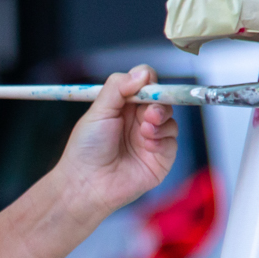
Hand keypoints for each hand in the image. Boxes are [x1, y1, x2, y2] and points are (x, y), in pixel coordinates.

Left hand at [51, 65, 177, 220]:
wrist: (86, 184)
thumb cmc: (86, 149)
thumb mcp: (98, 111)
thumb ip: (118, 87)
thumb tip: (142, 73)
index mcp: (123, 106)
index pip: (145, 83)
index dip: (148, 80)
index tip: (145, 82)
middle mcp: (138, 120)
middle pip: (161, 99)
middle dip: (158, 102)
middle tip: (149, 112)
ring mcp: (150, 139)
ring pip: (170, 118)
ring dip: (160, 120)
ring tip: (144, 131)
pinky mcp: (160, 158)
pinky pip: (172, 141)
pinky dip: (162, 140)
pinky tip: (147, 146)